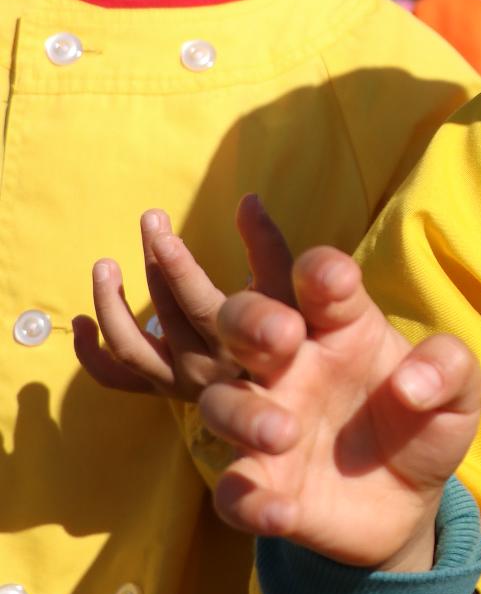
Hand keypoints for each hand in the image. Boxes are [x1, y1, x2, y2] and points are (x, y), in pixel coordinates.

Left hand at [74, 194, 294, 402]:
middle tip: (151, 218)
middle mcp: (203, 369)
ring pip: (128, 347)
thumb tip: (248, 199)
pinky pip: (113, 377)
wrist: (279, 394)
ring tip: (104, 264)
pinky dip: (89, 353)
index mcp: (236, 346)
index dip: (178, 271)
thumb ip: (267, 248)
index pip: (200, 306)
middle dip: (154, 261)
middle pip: (166, 312)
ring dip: (109, 305)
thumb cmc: (286, 335)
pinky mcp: (160, 387)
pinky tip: (80, 320)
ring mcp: (176, 383)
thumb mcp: (285, 294)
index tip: (163, 236)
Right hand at [199, 247, 480, 570]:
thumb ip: (448, 368)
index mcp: (340, 326)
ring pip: (222, 402)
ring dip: (243, 413)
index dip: (320, 271)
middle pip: (243, 320)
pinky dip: (247, 501)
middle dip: (250, 318)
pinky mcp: (262, 486)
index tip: (335, 279)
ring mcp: (268, 423)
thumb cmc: (425, 421)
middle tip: (281, 335)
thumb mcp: (457, 391)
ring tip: (284, 432)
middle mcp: (293, 365)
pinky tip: (282, 512)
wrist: (412, 499)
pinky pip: (233, 491)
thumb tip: (411, 385)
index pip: (318, 279)